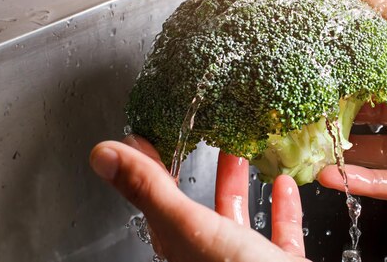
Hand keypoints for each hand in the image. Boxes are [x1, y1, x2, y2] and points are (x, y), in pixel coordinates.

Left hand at [90, 136, 307, 261]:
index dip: (148, 168)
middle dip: (198, 170)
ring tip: (239, 152)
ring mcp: (245, 260)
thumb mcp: (191, 227)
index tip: (143, 139)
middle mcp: (210, 254)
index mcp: (183, 245)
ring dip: (237, 183)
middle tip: (196, 138)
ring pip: (236, 217)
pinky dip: (283, 206)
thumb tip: (103, 155)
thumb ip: (151, 190)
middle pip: (197, 207)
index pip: (156, 201)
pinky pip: (279, 232)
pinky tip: (283, 184)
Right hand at [319, 0, 386, 202]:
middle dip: (343, 117)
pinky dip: (372, 183)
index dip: (350, 76)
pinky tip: (343, 179)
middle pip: (378, 116)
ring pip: (384, 152)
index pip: (381, 75)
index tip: (319, 74)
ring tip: (313, 152)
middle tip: (307, 117)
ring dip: (350, 154)